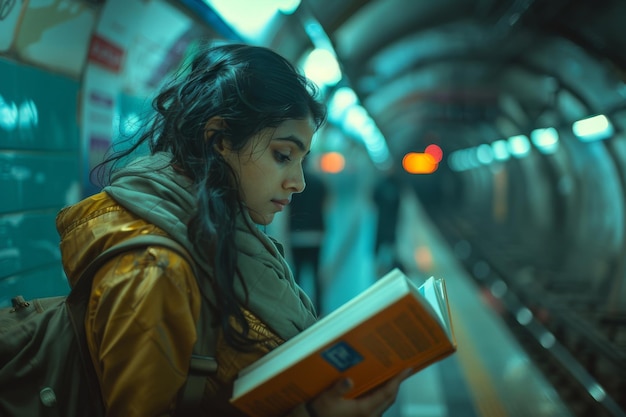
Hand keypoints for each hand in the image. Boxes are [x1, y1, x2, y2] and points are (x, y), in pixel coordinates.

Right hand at [291, 368, 411, 416]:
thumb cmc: (321, 412)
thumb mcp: (327, 398)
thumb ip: (338, 388)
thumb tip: (348, 380)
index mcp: (365, 409)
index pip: (387, 393)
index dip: (398, 380)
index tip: (407, 370)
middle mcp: (370, 415)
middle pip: (390, 397)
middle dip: (397, 383)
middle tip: (402, 369)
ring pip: (386, 402)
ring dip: (390, 389)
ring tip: (392, 375)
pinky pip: (379, 404)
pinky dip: (382, 394)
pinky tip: (378, 385)